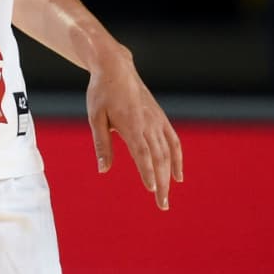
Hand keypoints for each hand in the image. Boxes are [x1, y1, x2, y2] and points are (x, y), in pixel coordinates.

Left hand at [87, 47, 182, 209]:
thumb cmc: (101, 93)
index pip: (142, 154)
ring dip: (169, 176)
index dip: (147, 172)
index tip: (151, 190)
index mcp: (131, 125)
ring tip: (166, 196)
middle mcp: (148, 125)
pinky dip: (178, 159)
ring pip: (167, 153)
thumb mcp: (95, 117)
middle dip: (161, 183)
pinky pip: (173, 142)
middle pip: (158, 159)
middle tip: (162, 205)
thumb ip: (101, 145)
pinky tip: (178, 176)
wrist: (116, 68)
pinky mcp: (161, 118)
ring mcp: (157, 122)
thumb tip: (103, 170)